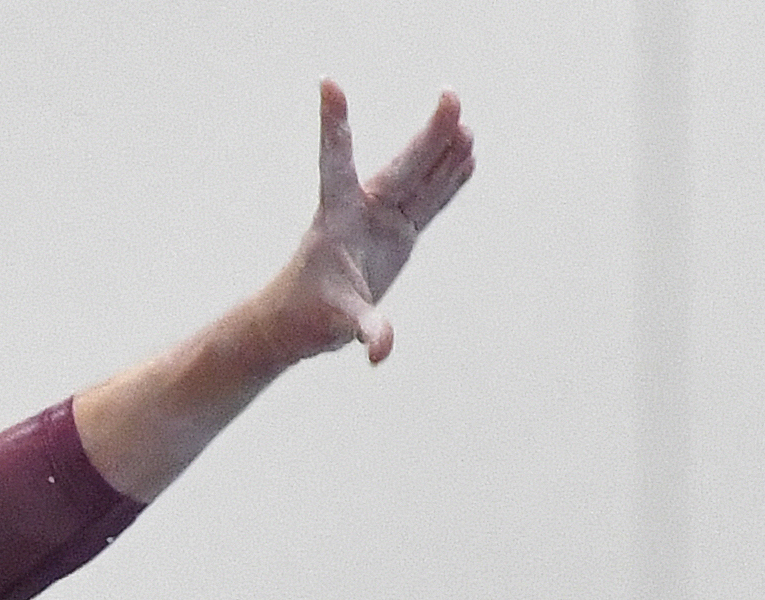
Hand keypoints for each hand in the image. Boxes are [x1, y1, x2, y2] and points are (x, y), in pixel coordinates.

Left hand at [273, 80, 474, 365]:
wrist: (298, 324)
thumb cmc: (305, 318)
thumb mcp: (335, 324)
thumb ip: (363, 330)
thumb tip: (380, 349)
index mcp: (336, 219)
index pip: (335, 161)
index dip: (334, 124)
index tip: (328, 84)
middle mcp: (361, 211)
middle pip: (400, 167)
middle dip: (426, 135)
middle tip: (451, 98)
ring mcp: (382, 221)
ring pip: (420, 180)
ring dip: (443, 153)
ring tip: (466, 124)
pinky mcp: (398, 236)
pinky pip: (429, 202)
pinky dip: (448, 182)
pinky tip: (467, 158)